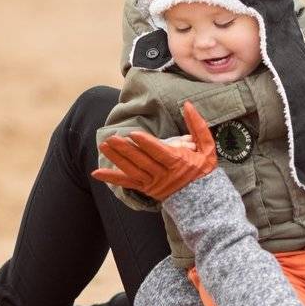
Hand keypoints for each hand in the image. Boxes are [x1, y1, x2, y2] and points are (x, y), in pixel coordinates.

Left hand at [92, 101, 217, 201]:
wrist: (204, 200)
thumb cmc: (205, 171)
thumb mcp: (207, 147)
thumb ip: (197, 126)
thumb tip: (187, 105)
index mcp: (178, 163)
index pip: (159, 153)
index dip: (146, 144)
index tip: (133, 134)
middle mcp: (164, 175)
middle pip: (142, 161)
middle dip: (126, 149)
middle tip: (112, 138)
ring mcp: (153, 183)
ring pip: (132, 171)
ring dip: (117, 158)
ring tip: (105, 146)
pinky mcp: (146, 189)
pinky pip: (127, 184)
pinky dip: (112, 178)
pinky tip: (97, 174)